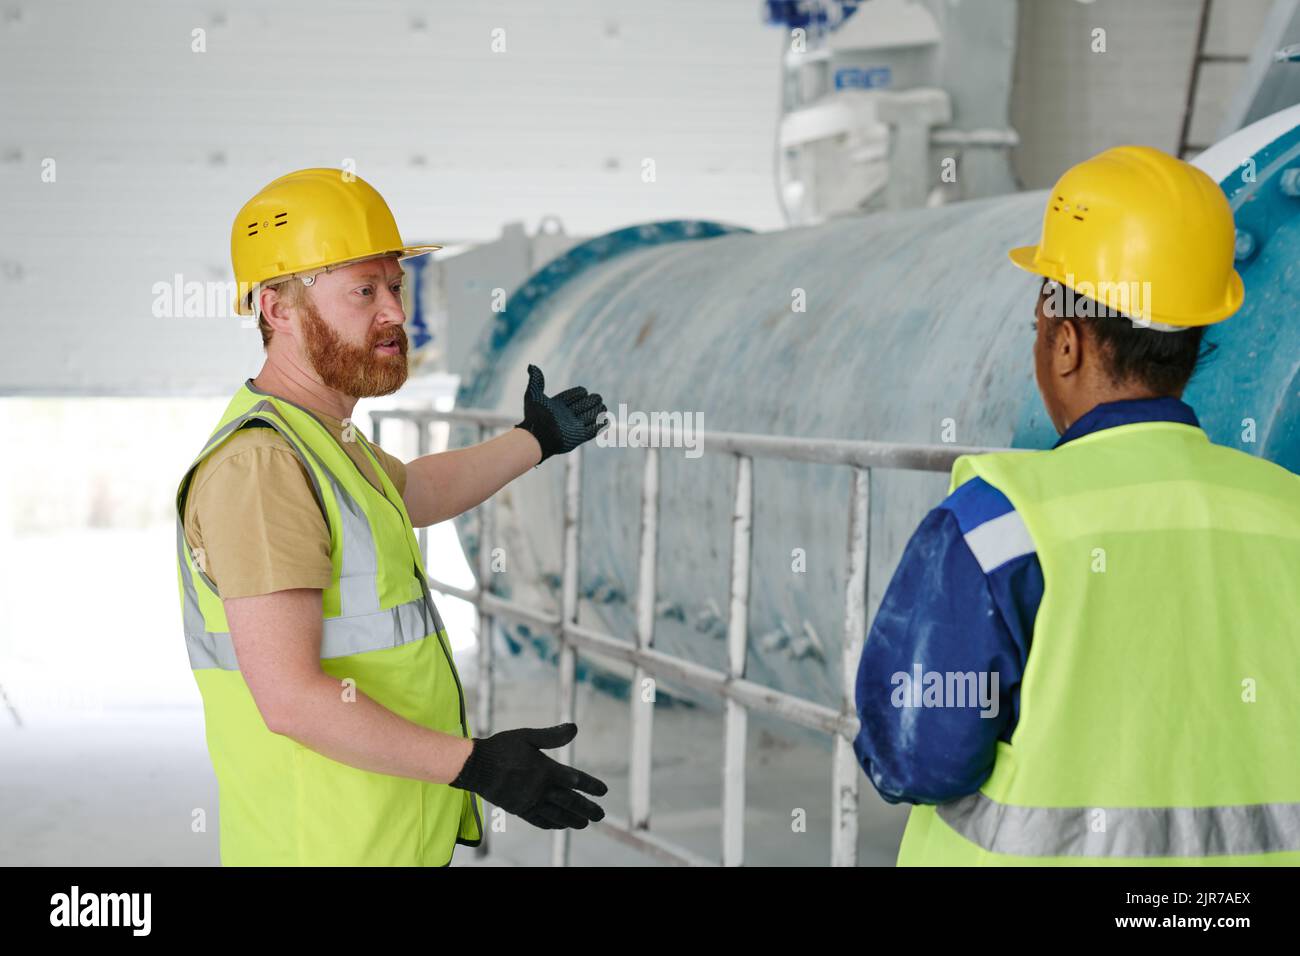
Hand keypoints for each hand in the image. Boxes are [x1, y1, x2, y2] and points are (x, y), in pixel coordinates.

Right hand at [449, 723, 607, 829]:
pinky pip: (539, 820)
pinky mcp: (518, 809)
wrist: (475, 766)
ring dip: (572, 819)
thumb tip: (575, 728)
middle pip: (569, 801)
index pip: (574, 780)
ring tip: (584, 824)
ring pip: (556, 814)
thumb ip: (553, 736)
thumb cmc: (501, 748)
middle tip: (600, 815)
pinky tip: (559, 826)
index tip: (604, 792)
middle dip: (587, 808)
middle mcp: (540, 789)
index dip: (591, 786)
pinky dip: (551, 824)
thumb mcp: (528, 736)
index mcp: (545, 770)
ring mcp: (529, 801)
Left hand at [514, 364, 608, 463]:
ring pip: (590, 417)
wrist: (537, 436)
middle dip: (593, 400)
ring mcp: (573, 427)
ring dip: (598, 411)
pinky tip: (606, 420)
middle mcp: (567, 416)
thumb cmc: (534, 416)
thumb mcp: (533, 395)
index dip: (580, 393)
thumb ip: (536, 380)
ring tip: (602, 406)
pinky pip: (592, 431)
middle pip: (584, 405)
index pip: (574, 396)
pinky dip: (600, 426)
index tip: (582, 392)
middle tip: (597, 398)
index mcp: (558, 406)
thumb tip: (531, 366)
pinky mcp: (579, 437)